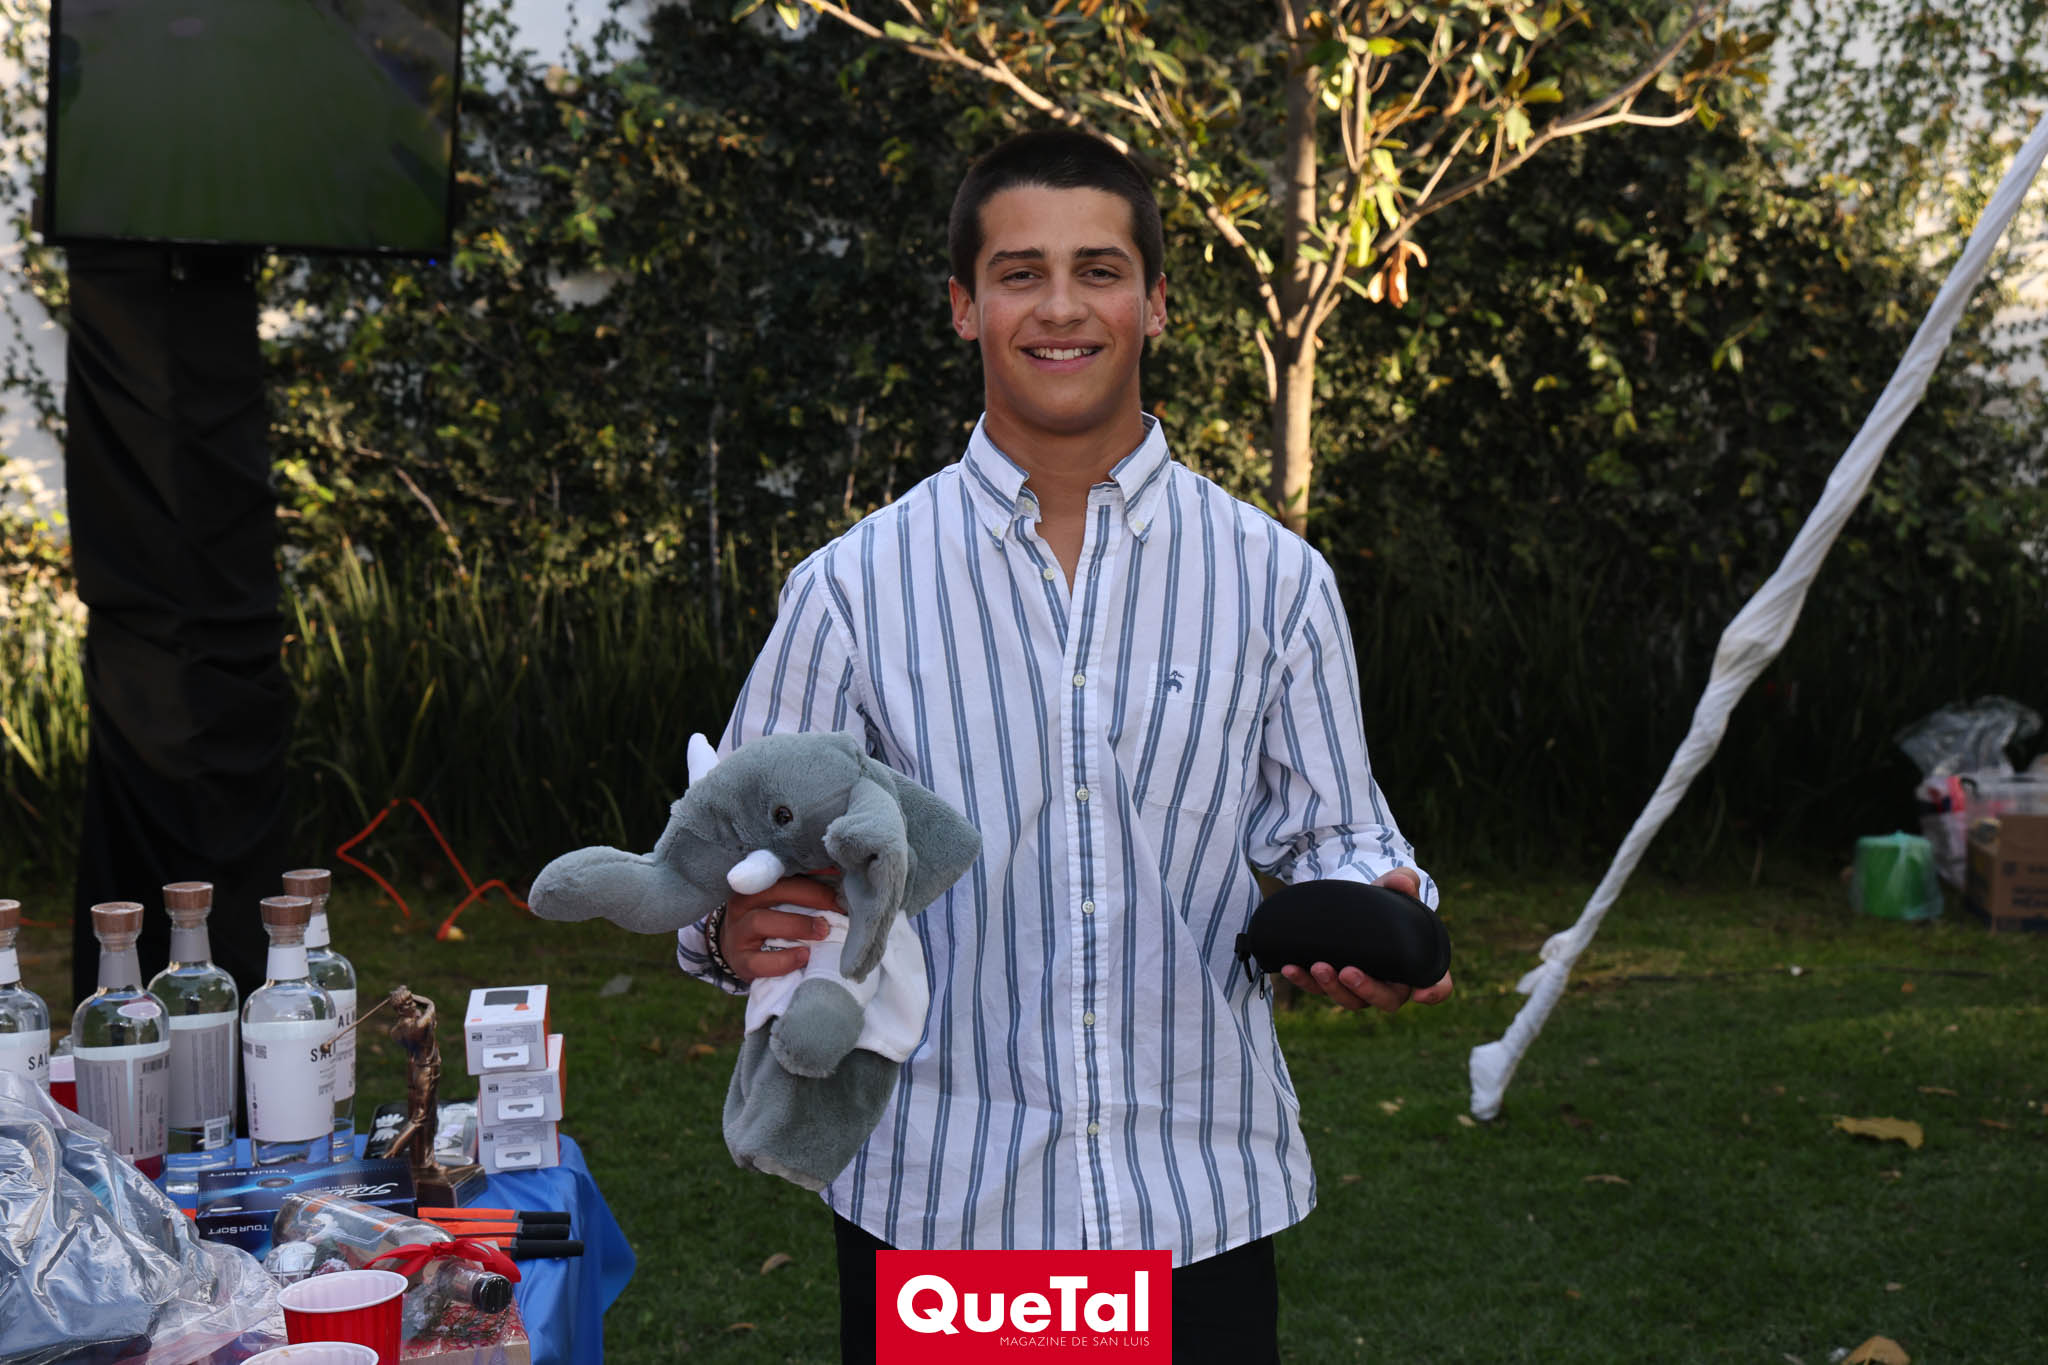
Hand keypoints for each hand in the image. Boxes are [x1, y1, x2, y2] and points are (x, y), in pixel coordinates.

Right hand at [721, 875, 839, 981]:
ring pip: (760, 921)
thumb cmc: (770, 922)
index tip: (837, 876)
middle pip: (773, 890)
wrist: (737, 951)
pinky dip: (784, 960)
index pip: (781, 869)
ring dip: (797, 925)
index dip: (810, 871)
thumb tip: (838, 875)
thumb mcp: (781, 902)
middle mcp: (741, 904)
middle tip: (836, 906)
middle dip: (810, 896)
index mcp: (755, 884)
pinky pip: (758, 961)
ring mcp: (737, 934)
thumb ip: (804, 890)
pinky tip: (803, 956)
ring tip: (822, 932)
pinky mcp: (740, 962)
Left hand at [1277, 867, 1454, 1013]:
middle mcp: (1392, 982)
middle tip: (1348, 971)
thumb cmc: (1385, 900)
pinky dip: (1304, 981)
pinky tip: (1289, 967)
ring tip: (1318, 966)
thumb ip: (1403, 882)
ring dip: (1332, 987)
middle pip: (1386, 1000)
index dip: (1433, 992)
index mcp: (1418, 964)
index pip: (1438, 986)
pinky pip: (1318, 989)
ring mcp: (1361, 986)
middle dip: (1366, 989)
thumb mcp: (1395, 885)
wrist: (1355, 902)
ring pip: (1351, 1000)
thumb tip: (1401, 883)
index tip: (1420, 993)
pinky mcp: (1332, 982)